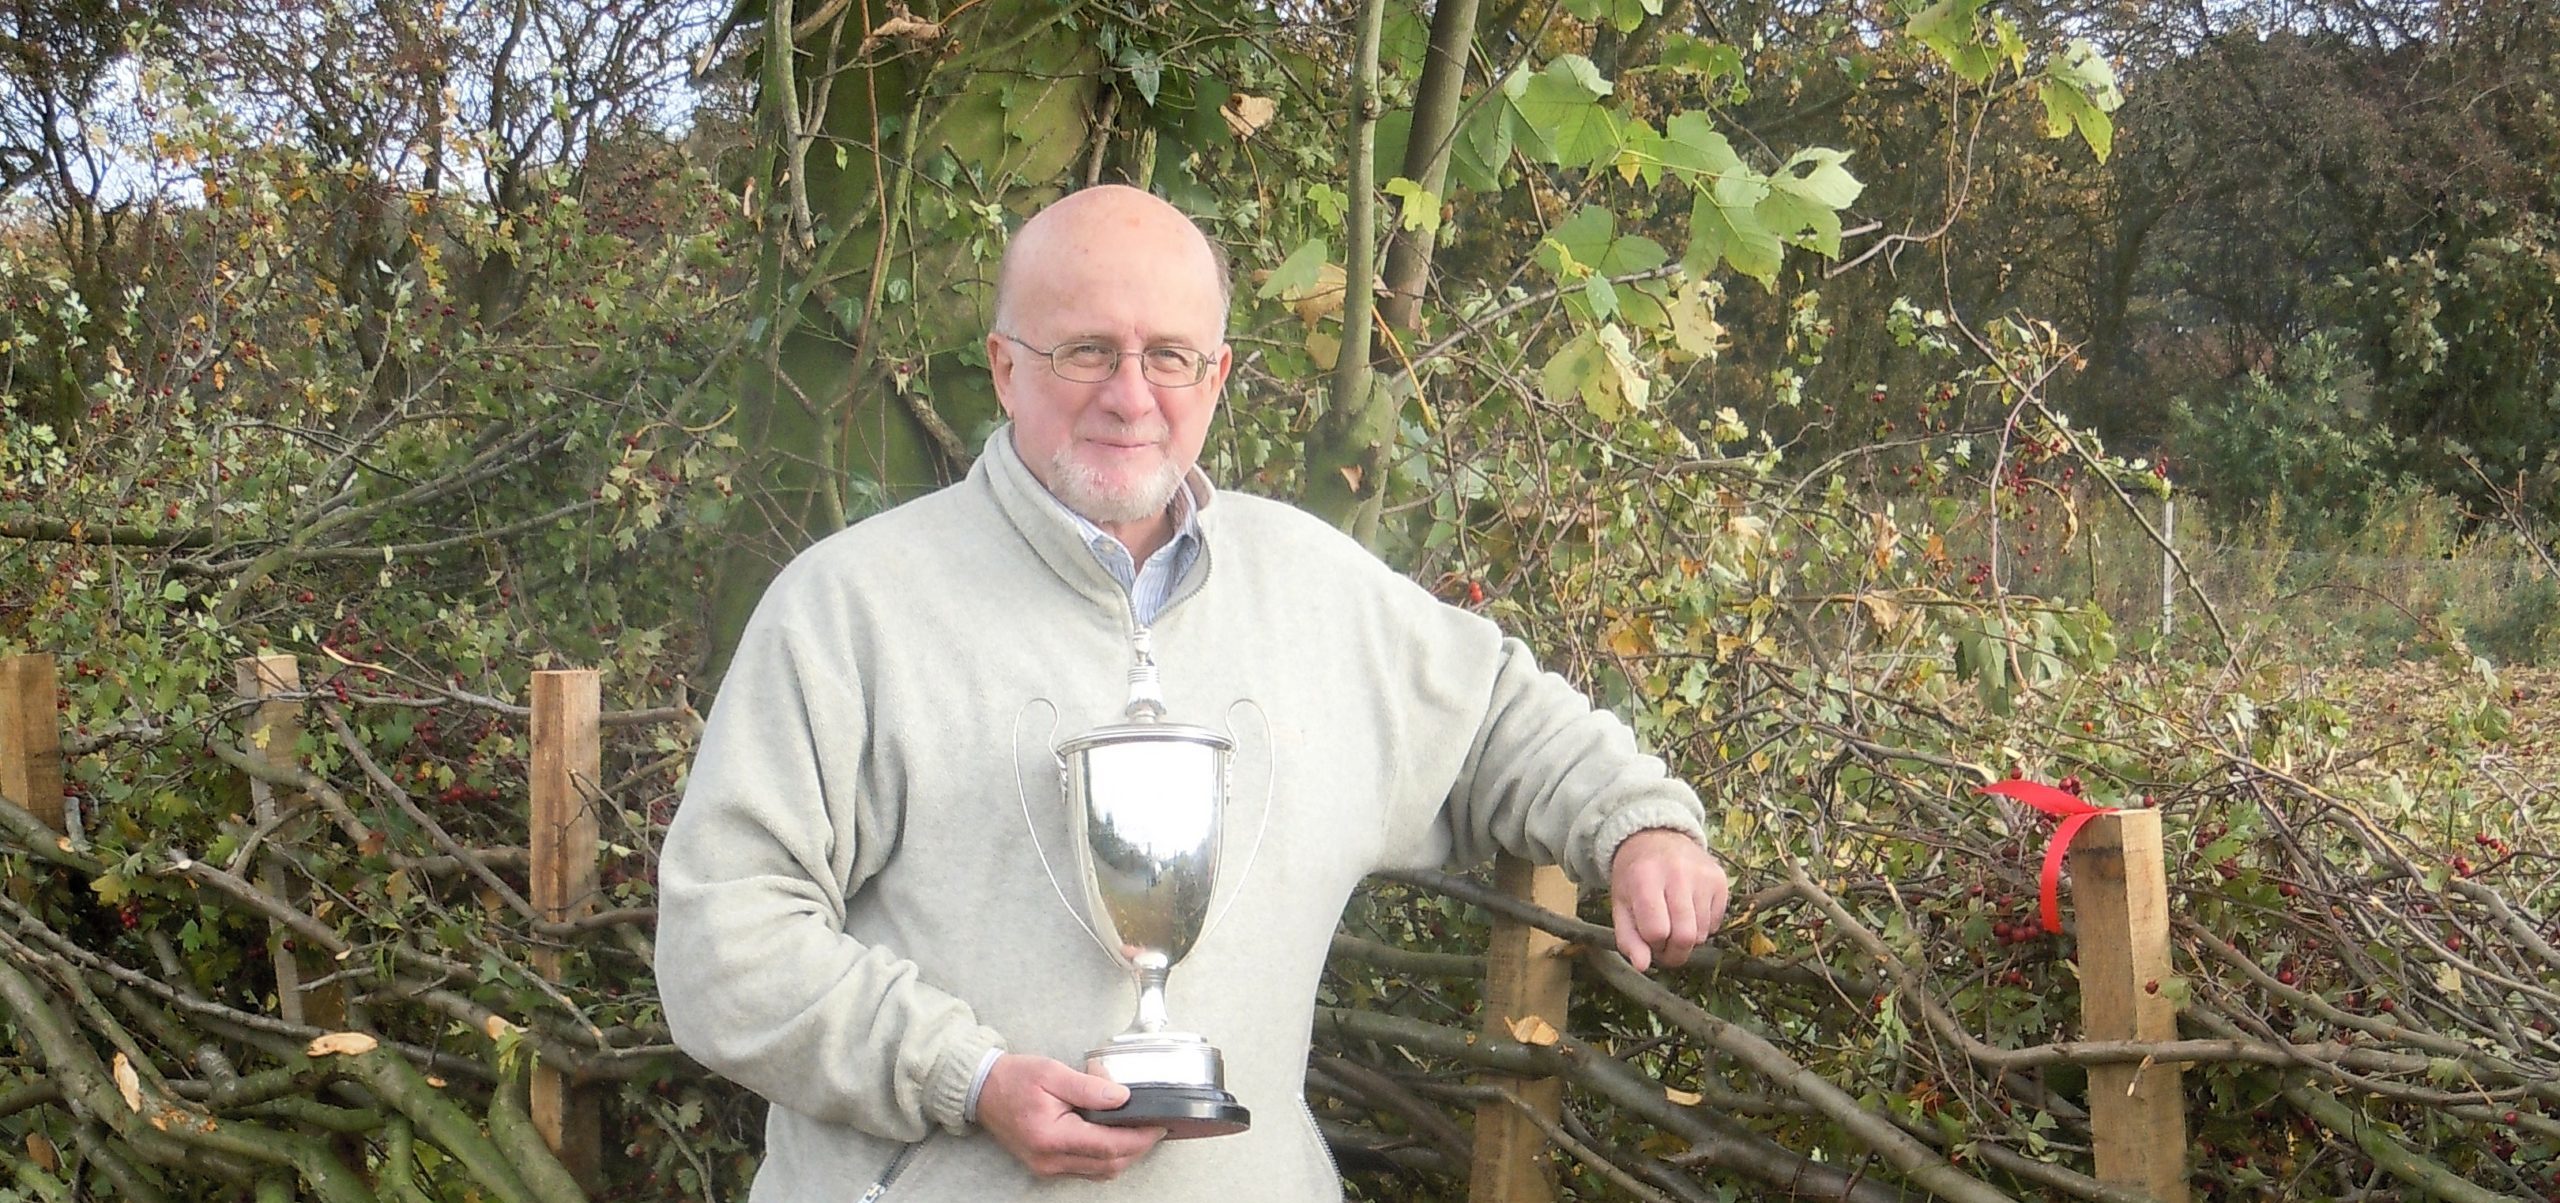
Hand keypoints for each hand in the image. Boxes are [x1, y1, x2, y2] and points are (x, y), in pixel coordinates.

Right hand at [975, 1053, 1164, 1179]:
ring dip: (1124, 1155)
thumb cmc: (1013, 1079)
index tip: (1158, 1125)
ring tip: (1139, 1130)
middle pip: (1108, 1165)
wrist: (981, 1091)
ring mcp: (1047, 1167)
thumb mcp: (1052, 1072)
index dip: (1139, 1137)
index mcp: (1051, 1136)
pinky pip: (1086, 1169)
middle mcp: (1049, 1159)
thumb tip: (1122, 1098)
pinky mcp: (1047, 1166)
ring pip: (1100, 1172)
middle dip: (1137, 1148)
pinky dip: (1106, 1156)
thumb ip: (1088, 1087)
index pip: (1107, 1145)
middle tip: (1154, 1127)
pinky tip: (1115, 1137)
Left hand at [1608, 828, 1728, 971]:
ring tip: (1674, 923)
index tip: (1649, 941)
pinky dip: (1702, 926)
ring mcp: (1703, 875)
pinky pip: (1716, 923)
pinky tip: (1689, 910)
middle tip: (1665, 947)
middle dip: (1675, 952)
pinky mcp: (1720, 879)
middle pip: (1685, 936)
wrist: (1656, 837)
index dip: (1653, 945)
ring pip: (1702, 933)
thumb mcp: (1620, 904)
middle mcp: (1678, 874)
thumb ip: (1628, 938)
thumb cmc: (1634, 876)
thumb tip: (1643, 966)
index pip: (1656, 931)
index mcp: (1645, 878)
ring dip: (1687, 939)